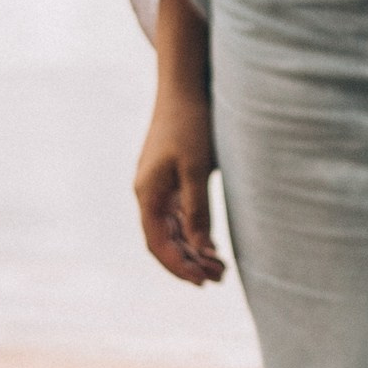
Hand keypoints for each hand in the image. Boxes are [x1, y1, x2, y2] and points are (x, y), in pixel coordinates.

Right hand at [135, 79, 224, 285]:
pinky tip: (212, 243)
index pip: (158, 244)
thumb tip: (200, 247)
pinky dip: (194, 231)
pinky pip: (179, 215)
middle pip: (164, 240)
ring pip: (172, 229)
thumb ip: (197, 208)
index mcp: (148, 194)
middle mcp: (148, 193)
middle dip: (188, 262)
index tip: (202, 282)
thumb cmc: (191, 122)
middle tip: (219, 277)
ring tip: (219, 266)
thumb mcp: (196, 167)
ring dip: (193, 249)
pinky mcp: (171, 177)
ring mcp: (158, 186)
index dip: (179, 266)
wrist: (186, 85)